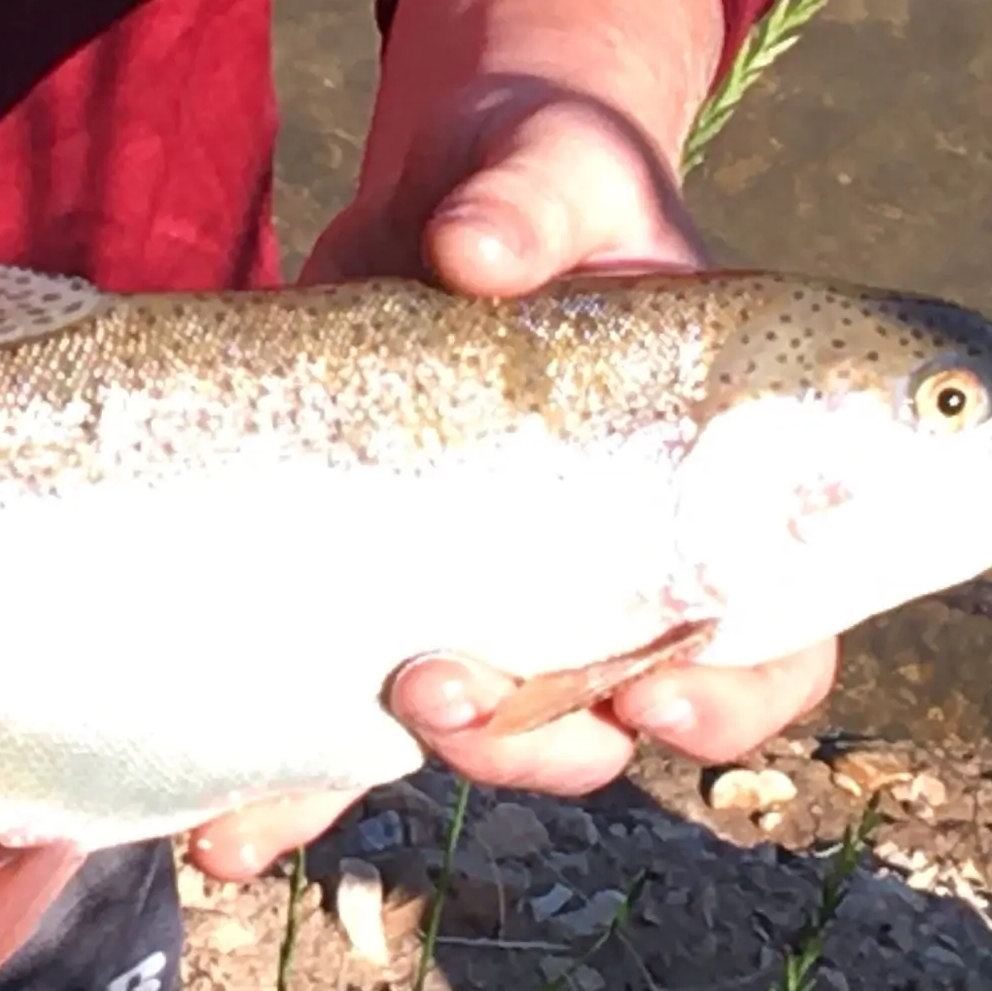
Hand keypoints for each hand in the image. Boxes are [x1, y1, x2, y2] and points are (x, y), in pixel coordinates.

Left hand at [189, 0, 836, 879]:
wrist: (452, 187)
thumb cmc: (548, 174)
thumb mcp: (561, 166)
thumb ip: (539, 196)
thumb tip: (478, 248)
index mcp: (700, 486)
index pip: (772, 633)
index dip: (730, 691)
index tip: (648, 684)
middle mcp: (603, 558)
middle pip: (606, 713)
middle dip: (532, 741)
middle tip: (442, 691)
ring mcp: (488, 576)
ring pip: (475, 729)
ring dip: (389, 779)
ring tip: (284, 786)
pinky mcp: (384, 570)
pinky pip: (350, 695)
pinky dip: (292, 774)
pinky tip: (219, 824)